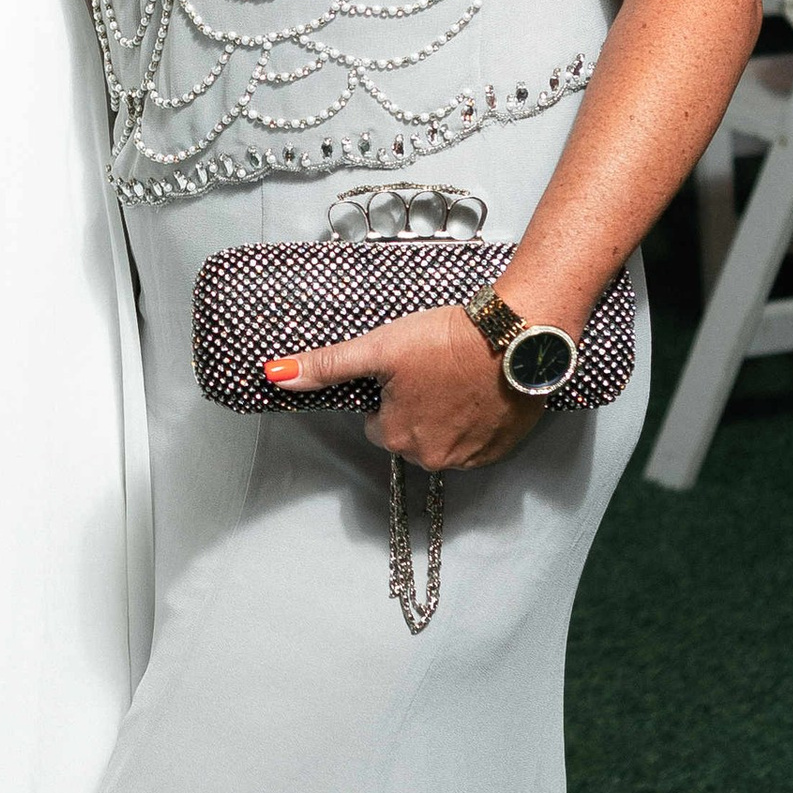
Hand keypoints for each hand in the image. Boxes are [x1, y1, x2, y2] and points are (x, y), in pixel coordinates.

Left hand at [267, 302, 544, 471]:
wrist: (516, 335)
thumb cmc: (447, 340)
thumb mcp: (378, 347)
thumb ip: (327, 366)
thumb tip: (276, 374)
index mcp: (395, 436)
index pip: (376, 423)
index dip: (387, 394)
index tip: (406, 370)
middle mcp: (431, 456)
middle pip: (410, 433)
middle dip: (417, 406)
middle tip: (434, 370)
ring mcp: (470, 457)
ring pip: (445, 437)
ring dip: (448, 414)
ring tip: (459, 377)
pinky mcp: (502, 449)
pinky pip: (478, 441)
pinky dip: (478, 421)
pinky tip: (481, 390)